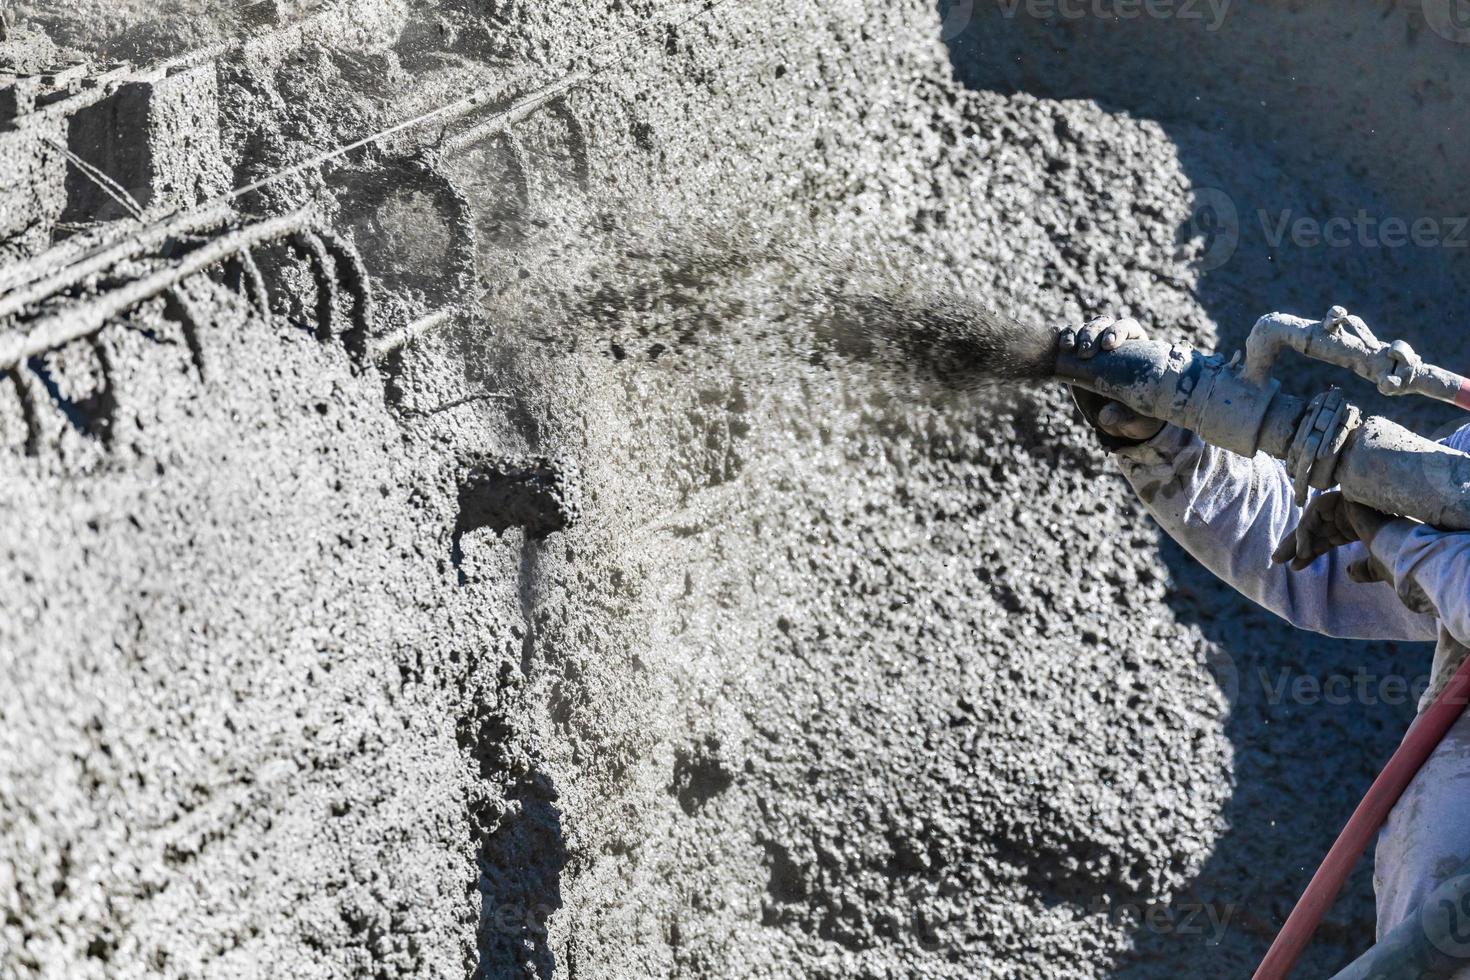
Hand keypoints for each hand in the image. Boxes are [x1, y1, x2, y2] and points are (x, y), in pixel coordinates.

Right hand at [1060, 315, 1164, 442]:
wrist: (1118, 415)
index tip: (1109, 345)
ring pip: (1083, 328)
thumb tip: (1107, 417)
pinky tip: (1058, 346)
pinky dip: (1061, 338)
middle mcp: (1112, 340)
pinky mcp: (1074, 353)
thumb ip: (1122, 415)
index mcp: (1135, 346)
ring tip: (1068, 347)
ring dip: (1074, 334)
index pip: (1127, 328)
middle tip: (1085, 353)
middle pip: (1102, 324)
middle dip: (1092, 333)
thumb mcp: (1133, 416)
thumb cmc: (1134, 411)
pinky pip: (1066, 338)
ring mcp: (1092, 345)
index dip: (1117, 331)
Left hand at [1271, 490, 1393, 578]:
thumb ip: (1363, 570)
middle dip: (1294, 544)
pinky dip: (1306, 531)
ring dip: (1298, 540)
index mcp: (1356, 528)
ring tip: (1287, 559)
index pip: (1324, 538)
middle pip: (1314, 527)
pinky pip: (1315, 514)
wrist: (1409, 550)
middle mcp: (1349, 515)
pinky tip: (1302, 550)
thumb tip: (1349, 572)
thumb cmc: (1397, 558)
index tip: (1294, 568)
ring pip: (1312, 521)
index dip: (1309, 552)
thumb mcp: (1376, 567)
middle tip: (1276, 559)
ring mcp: (1346, 504)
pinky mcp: (1343, 498)